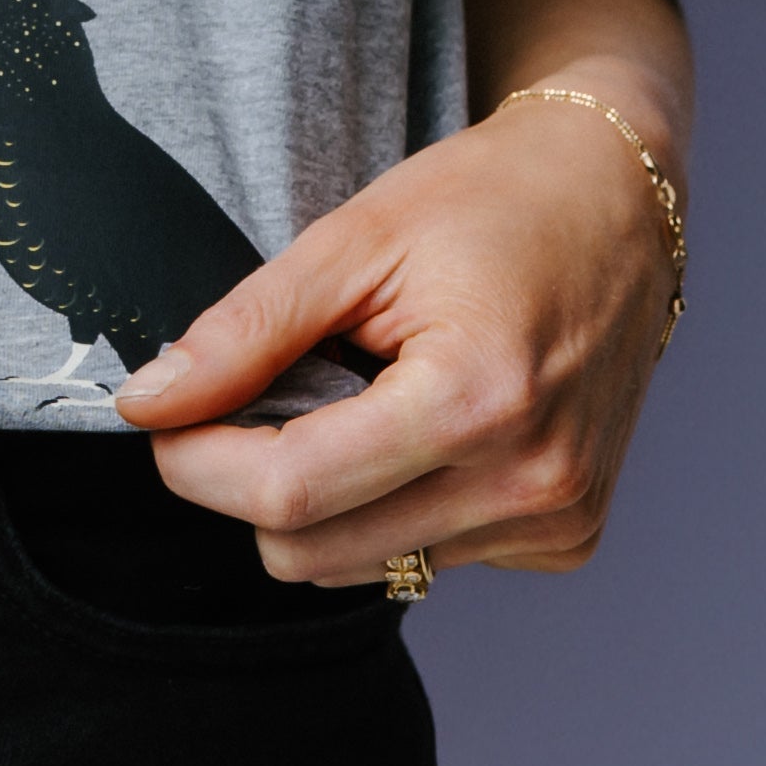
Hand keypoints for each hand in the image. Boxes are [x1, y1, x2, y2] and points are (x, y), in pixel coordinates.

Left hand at [114, 86, 681, 580]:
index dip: (198, 462)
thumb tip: (147, 404)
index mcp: (478, 400)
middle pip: (314, 552)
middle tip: (253, 395)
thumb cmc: (489, 199)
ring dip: (326, 496)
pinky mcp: (564, 540)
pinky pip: (425, 557)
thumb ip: (247, 331)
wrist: (618, 199)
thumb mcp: (354, 239)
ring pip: (365, 565)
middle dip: (250, 484)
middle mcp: (530, 484)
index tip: (161, 419)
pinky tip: (420, 422)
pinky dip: (392, 501)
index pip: (291, 493)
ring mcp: (556, 522)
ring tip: (358, 391)